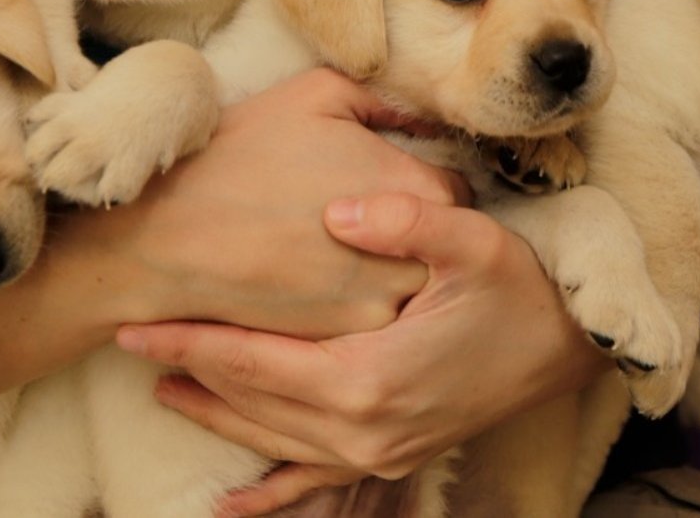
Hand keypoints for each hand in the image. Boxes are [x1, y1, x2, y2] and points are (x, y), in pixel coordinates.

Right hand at [92, 68, 465, 338]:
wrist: (169, 236)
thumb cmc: (241, 153)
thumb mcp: (318, 94)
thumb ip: (386, 99)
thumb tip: (426, 117)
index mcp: (415, 193)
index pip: (451, 194)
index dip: (414, 182)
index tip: (380, 180)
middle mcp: (411, 258)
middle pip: (434, 248)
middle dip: (407, 233)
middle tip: (361, 216)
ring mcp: (377, 309)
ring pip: (405, 290)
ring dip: (383, 271)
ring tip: (332, 249)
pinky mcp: (342, 345)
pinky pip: (367, 323)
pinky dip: (349, 303)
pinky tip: (311, 278)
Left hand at [116, 192, 605, 514]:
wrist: (569, 345)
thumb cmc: (519, 288)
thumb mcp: (472, 241)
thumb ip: (405, 221)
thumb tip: (335, 211)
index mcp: (372, 377)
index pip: (257, 361)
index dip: (194, 341)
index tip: (137, 323)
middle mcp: (366, 429)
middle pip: (253, 404)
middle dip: (189, 374)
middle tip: (129, 342)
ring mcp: (379, 452)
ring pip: (273, 442)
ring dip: (216, 419)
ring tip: (162, 390)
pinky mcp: (392, 458)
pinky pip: (315, 486)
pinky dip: (270, 496)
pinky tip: (231, 505)